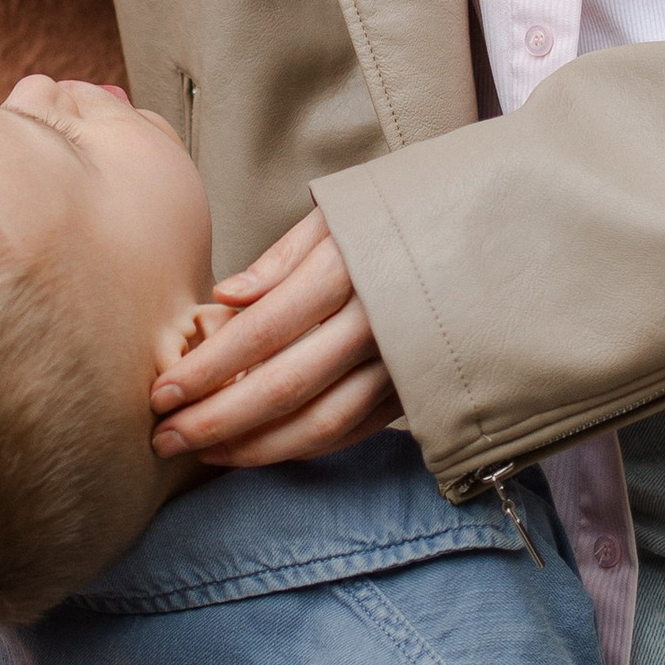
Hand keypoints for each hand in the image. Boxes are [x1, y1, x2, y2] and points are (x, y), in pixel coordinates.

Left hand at [148, 209, 398, 467]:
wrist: (503, 232)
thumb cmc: (404, 212)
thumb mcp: (341, 211)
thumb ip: (282, 258)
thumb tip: (224, 298)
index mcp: (353, 265)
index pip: (264, 329)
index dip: (208, 367)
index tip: (161, 393)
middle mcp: (380, 320)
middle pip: (286, 385)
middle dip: (217, 420)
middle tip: (164, 439)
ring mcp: (404, 361)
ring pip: (322, 422)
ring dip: (257, 447)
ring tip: (204, 453)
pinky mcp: (420, 389)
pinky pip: (356, 430)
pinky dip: (306, 446)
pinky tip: (261, 449)